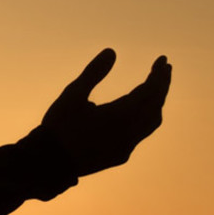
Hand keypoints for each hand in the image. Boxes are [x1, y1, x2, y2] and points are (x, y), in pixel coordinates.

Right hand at [41, 48, 170, 176]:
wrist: (49, 163)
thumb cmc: (59, 126)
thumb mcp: (72, 94)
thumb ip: (94, 73)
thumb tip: (112, 51)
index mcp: (120, 115)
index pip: (150, 90)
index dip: (158, 74)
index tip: (163, 59)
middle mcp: (129, 132)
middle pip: (156, 105)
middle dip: (162, 85)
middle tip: (164, 69)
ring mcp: (127, 146)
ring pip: (152, 122)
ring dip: (157, 103)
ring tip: (156, 89)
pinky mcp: (120, 156)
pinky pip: (141, 134)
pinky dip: (145, 118)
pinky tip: (137, 113)